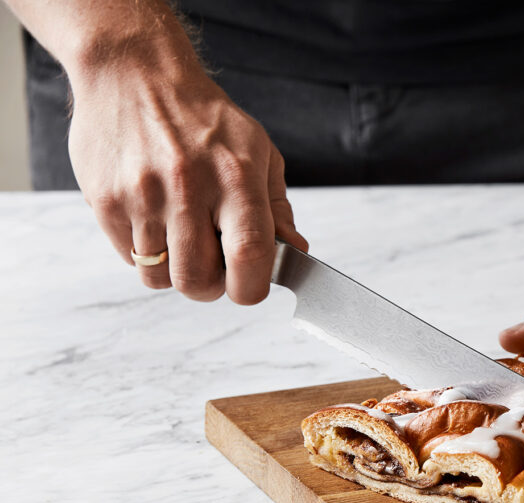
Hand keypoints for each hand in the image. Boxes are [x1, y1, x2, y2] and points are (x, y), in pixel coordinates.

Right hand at [68, 52, 306, 302]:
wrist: (135, 73)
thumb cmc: (204, 117)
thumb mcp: (257, 151)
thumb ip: (277, 208)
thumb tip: (296, 252)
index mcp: (235, 177)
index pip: (249, 255)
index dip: (252, 287)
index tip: (250, 286)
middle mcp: (188, 187)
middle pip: (198, 281)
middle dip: (211, 288)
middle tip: (214, 268)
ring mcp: (142, 195)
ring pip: (159, 277)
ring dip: (175, 271)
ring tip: (182, 238)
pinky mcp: (106, 200)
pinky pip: (130, 258)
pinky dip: (146, 253)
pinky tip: (155, 222)